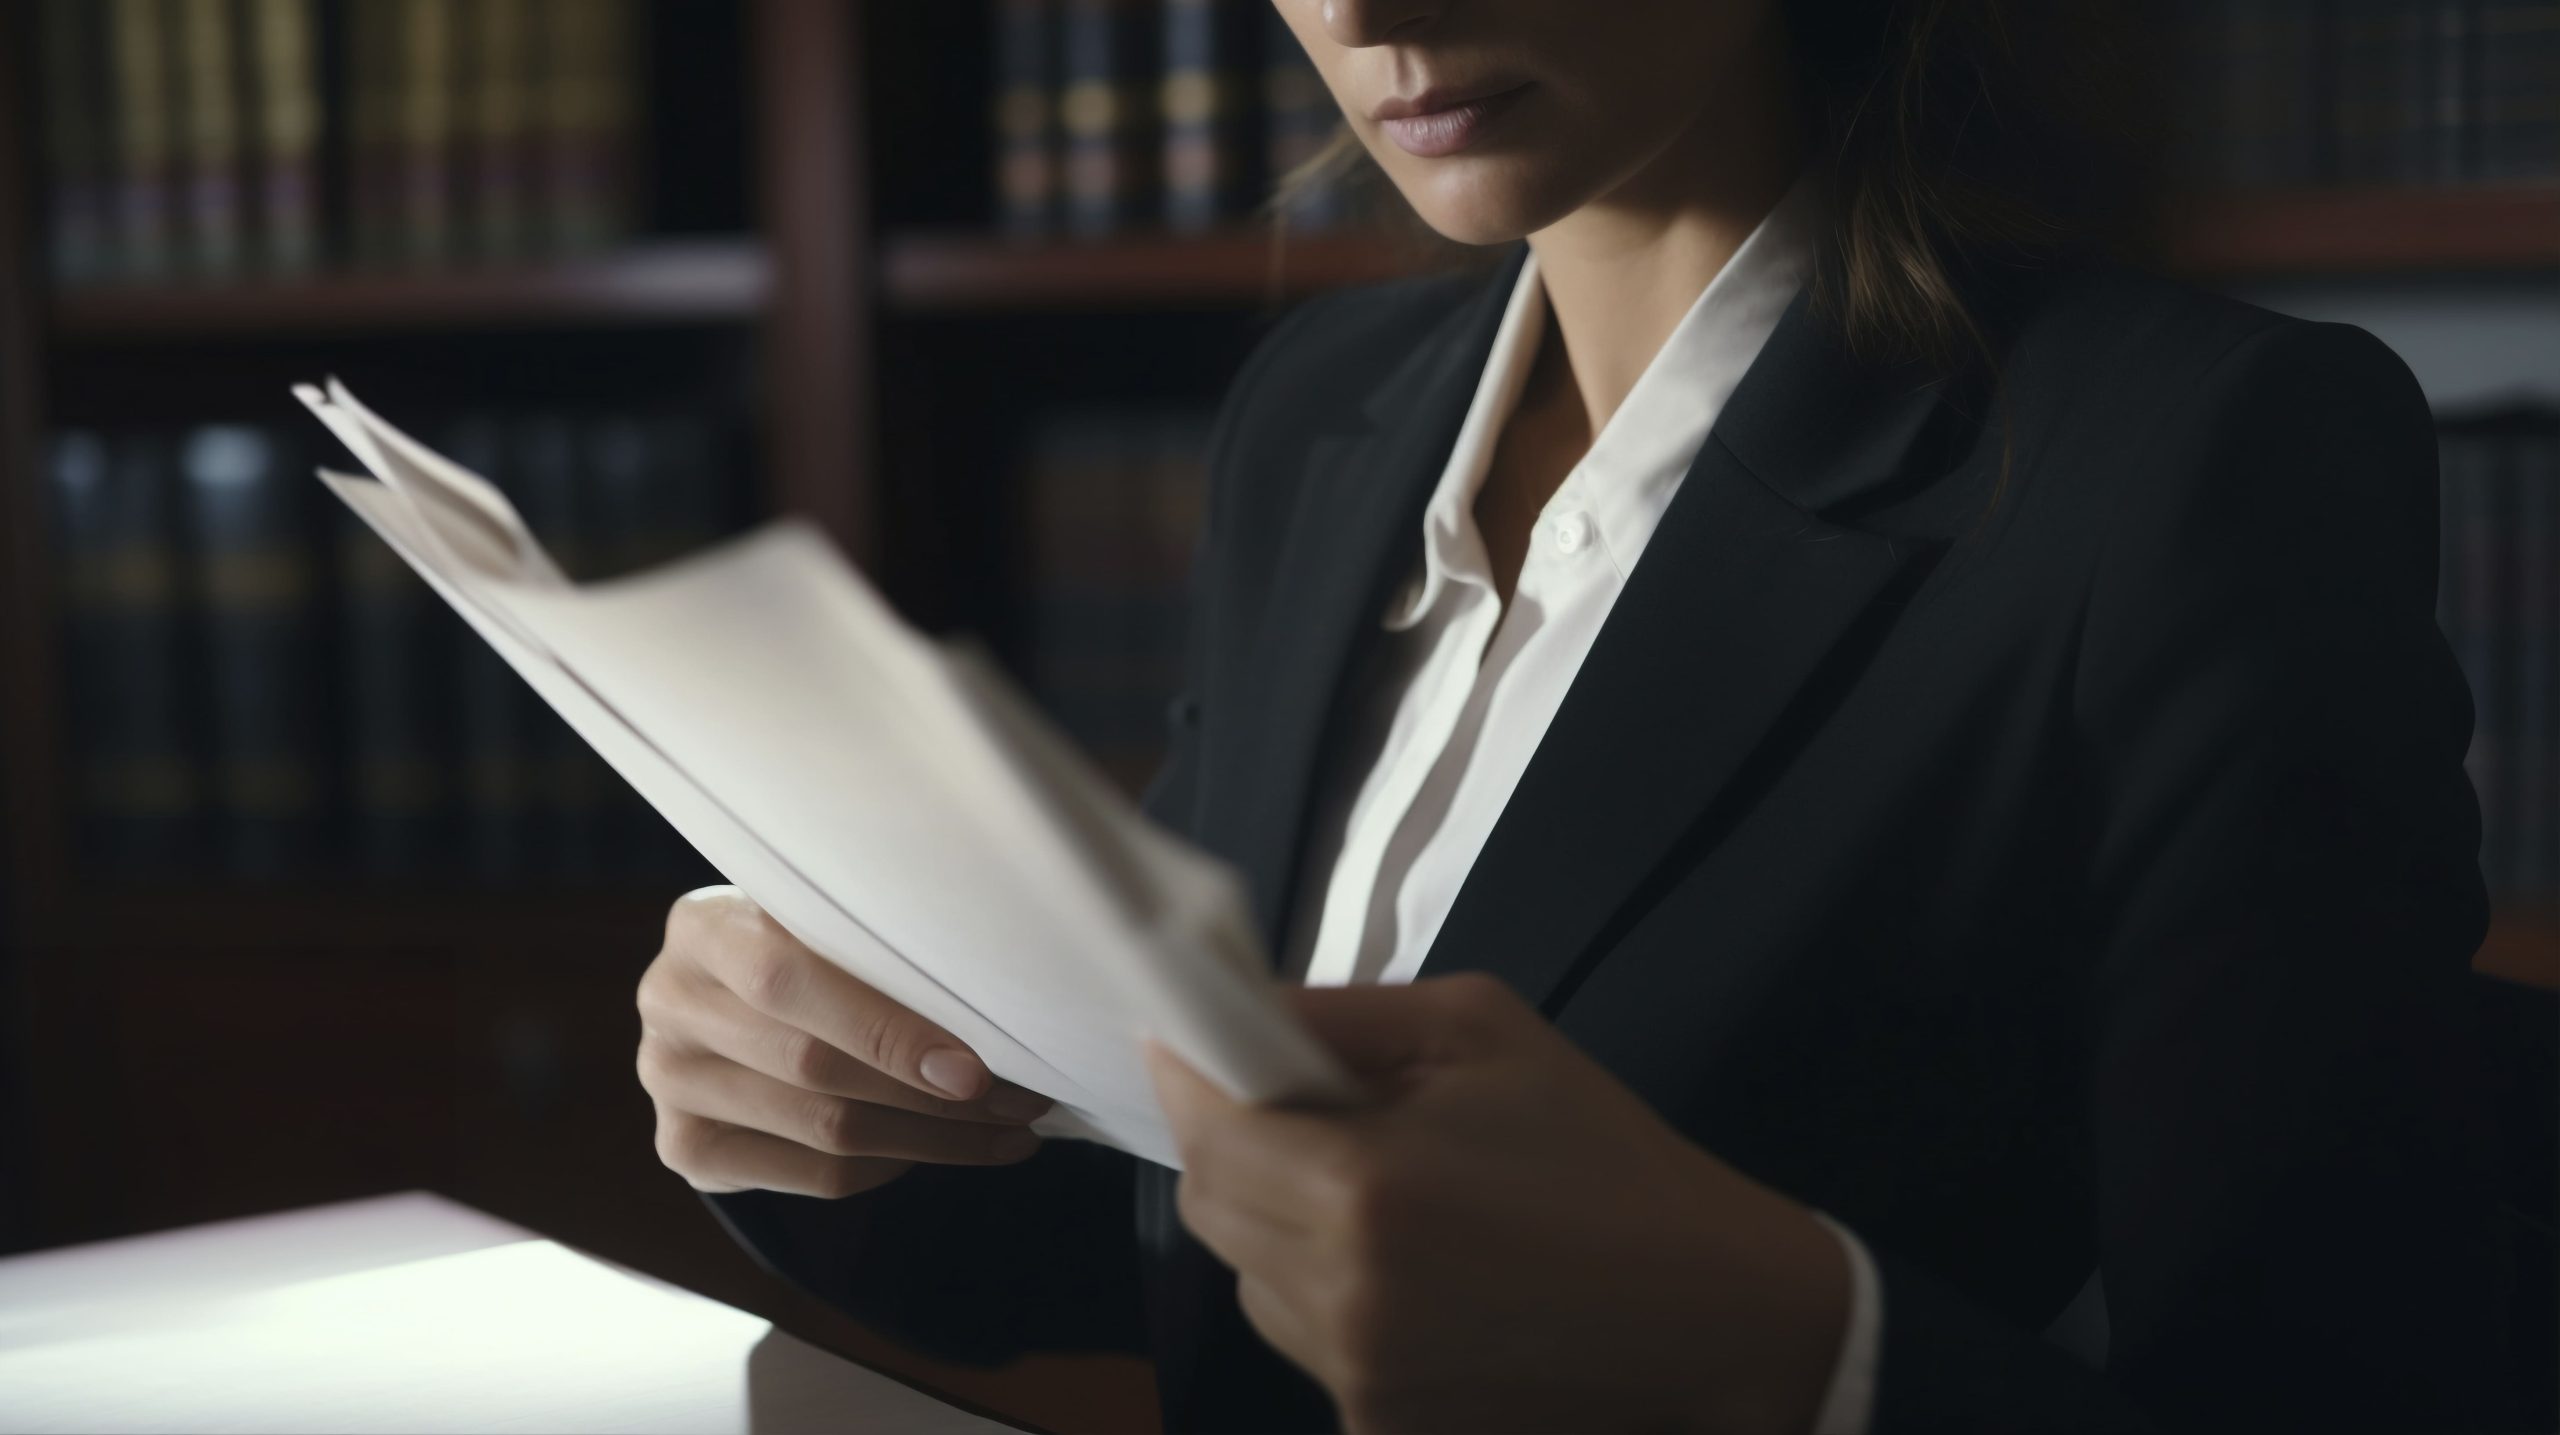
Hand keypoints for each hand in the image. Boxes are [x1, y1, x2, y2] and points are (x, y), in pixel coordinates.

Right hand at [637, 886, 1048, 1197]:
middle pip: (814, 1068)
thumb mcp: (820, 917)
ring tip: (1008, 1131)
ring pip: (823, 1131)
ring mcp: (668, 1082)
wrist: (729, 992)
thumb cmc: (804, 943)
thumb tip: (1000, 995)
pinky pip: (811, 1175)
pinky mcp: (686, 1148)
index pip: (788, 982)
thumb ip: (875, 941)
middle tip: (1019, 1101)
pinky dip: (889, 1166)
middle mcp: (669, 1003)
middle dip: (934, 1095)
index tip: (973, 1068)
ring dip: (933, 1139)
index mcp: (703, 927)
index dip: (885, 1030)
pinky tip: (939, 1147)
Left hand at [1148, 974, 1849, 1434]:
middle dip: (1230, 1146)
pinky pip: (1306, 1340)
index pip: (1205, 1132)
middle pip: (1209, 1210)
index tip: (1189, 1040)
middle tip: (1289, 1106)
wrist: (1707, 1308)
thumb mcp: (1482, 1032)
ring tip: (1372, 1196)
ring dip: (1276, 1224)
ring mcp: (1357, 1378)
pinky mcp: (1379, 1427)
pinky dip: (1327, 1294)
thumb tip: (1239, 1010)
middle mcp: (1341, 1297)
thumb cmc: (1602, 1151)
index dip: (1187, 1078)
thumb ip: (1345, 1016)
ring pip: (1249, 1279)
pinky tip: (1412, 1269)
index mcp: (1362, 1190)